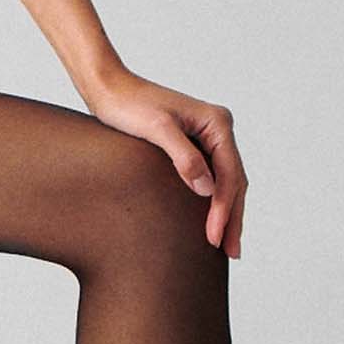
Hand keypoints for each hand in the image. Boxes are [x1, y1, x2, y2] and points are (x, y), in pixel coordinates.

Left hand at [83, 67, 246, 258]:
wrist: (108, 90)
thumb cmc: (128, 106)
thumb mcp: (156, 129)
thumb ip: (183, 156)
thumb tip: (208, 189)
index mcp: (217, 123)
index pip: (229, 174)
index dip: (224, 209)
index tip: (214, 238)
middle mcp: (218, 129)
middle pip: (234, 180)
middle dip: (232, 217)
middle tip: (230, 253)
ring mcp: (208, 137)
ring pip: (226, 181)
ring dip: (228, 212)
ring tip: (226, 245)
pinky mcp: (194, 144)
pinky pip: (212, 177)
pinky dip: (214, 200)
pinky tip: (211, 220)